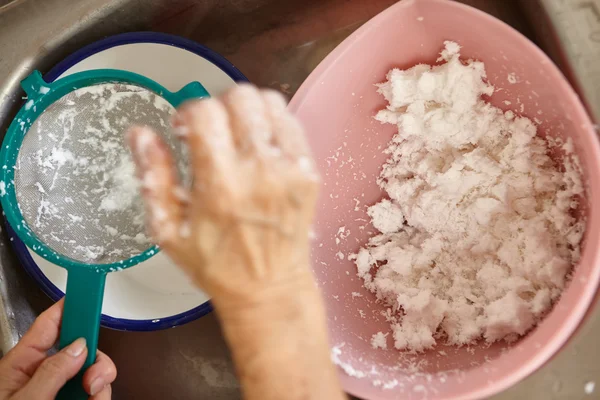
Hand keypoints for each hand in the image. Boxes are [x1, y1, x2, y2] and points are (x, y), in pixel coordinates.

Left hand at [0, 300, 116, 399]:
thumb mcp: (25, 399)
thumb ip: (52, 371)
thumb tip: (79, 347)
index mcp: (21, 364)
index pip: (49, 323)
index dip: (72, 306)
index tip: (91, 296)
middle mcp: (41, 375)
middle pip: (81, 348)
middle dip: (96, 360)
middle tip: (92, 379)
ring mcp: (57, 391)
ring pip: (94, 373)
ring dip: (101, 384)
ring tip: (91, 398)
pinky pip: (95, 393)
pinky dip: (98, 397)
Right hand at [128, 84, 319, 308]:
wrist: (269, 289)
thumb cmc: (216, 265)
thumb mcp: (167, 230)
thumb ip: (153, 176)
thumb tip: (139, 132)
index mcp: (220, 185)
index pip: (204, 111)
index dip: (188, 112)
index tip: (185, 129)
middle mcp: (259, 171)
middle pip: (241, 96)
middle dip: (219, 105)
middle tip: (212, 130)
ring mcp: (290, 169)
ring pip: (270, 101)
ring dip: (247, 110)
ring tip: (237, 135)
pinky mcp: (309, 173)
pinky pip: (291, 124)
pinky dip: (272, 124)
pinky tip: (260, 146)